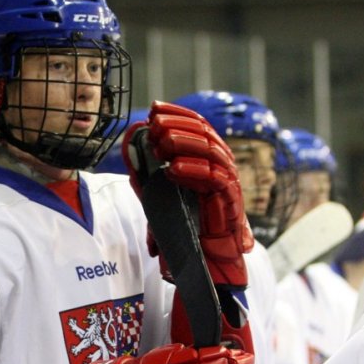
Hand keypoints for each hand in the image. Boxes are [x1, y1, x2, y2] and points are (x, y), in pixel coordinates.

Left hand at [122, 102, 253, 288]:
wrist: (204, 255)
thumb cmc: (184, 222)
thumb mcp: (158, 191)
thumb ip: (146, 168)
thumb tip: (132, 138)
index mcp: (210, 156)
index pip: (198, 124)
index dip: (177, 113)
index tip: (154, 108)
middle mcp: (223, 164)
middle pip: (205, 133)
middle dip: (178, 125)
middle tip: (155, 124)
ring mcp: (229, 181)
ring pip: (211, 151)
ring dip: (185, 143)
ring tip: (161, 143)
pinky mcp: (230, 200)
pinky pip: (214, 179)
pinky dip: (193, 171)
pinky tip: (172, 169)